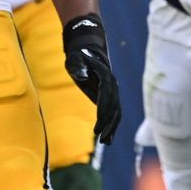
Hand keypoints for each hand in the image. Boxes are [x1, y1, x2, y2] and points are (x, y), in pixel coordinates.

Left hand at [62, 13, 120, 142]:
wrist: (88, 47)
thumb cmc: (78, 54)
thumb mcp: (74, 58)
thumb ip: (77, 66)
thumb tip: (81, 76)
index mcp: (105, 77)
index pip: (106, 98)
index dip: (103, 114)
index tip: (98, 128)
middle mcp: (112, 84)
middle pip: (115, 108)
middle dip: (109, 125)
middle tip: (101, 140)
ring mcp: (113, 90)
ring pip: (116, 112)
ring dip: (112, 127)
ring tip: (105, 142)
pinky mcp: (109, 94)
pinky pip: (114, 111)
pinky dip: (112, 124)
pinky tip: (106, 137)